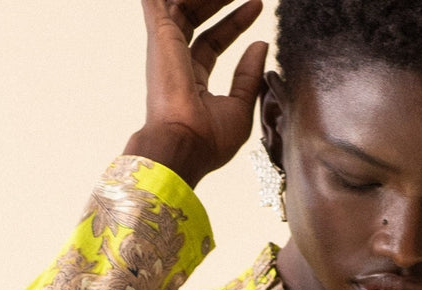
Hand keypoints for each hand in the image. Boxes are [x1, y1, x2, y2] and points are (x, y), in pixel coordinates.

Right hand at [123, 0, 267, 187]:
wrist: (184, 144)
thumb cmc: (209, 139)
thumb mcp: (240, 108)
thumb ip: (249, 76)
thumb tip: (261, 45)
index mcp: (193, 81)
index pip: (214, 41)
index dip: (235, 23)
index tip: (257, 6)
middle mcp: (176, 61)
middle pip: (196, 17)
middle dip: (218, 0)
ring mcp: (166, 47)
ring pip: (182, 3)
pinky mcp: (161, 34)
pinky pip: (161, 0)